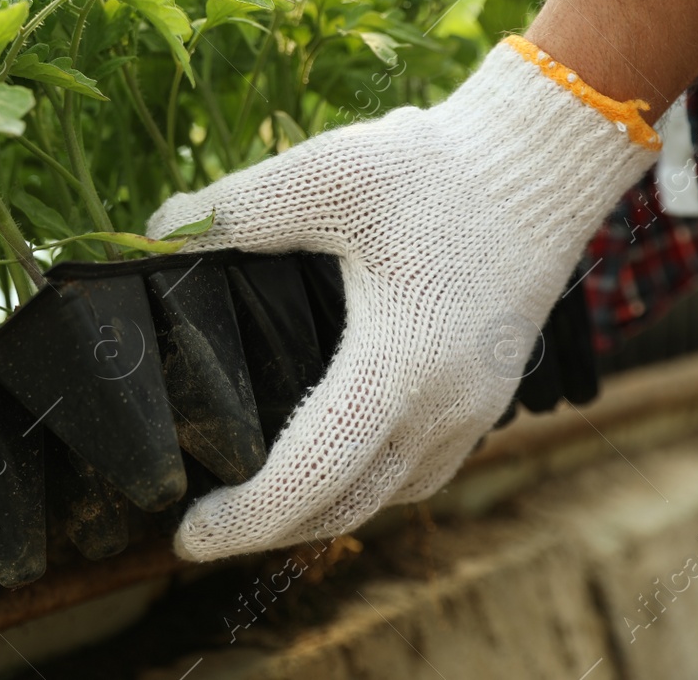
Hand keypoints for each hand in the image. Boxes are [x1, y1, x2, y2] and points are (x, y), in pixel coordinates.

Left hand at [146, 39, 658, 560]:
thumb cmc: (433, 168)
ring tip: (249, 503)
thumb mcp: (325, 174)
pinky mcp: (484, 398)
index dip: (247, 518)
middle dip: (268, 529)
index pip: (314, 474)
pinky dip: (362, 486)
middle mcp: (444, 406)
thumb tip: (156, 235)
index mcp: (400, 363)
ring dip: (317, 512)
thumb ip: (235, 211)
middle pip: (346, 505)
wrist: (541, 162)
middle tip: (198, 530)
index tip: (187, 537)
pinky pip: (417, 472)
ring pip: (386, 497)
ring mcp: (474, 410)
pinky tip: (323, 467)